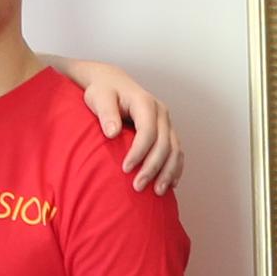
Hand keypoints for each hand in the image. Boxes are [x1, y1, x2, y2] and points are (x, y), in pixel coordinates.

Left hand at [57, 56, 183, 192]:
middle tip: (138, 187)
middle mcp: (161, 112)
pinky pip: (176, 152)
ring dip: (168, 172)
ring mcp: (167, 122)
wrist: (113, 83)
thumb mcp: (99, 97)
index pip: (147, 131)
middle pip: (164, 144)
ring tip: (158, 192)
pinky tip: (170, 185)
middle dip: (153, 167)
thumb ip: (106, 113)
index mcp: (145, 103)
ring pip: (175, 150)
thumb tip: (112, 132)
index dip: (139, 152)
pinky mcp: (167, 131)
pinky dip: (175, 168)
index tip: (125, 169)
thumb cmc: (103, 91)